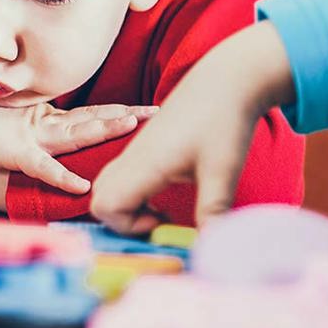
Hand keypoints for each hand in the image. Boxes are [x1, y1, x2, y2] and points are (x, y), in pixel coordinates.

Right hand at [0, 101, 154, 194]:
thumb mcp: (17, 131)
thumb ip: (38, 136)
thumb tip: (56, 140)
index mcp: (48, 120)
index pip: (91, 113)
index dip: (119, 111)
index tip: (148, 109)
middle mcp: (46, 124)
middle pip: (93, 117)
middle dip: (126, 115)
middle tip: (156, 112)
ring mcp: (32, 136)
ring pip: (75, 133)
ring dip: (103, 129)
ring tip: (129, 127)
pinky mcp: (16, 152)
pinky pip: (44, 167)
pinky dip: (63, 176)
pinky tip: (82, 186)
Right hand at [90, 22, 294, 232]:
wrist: (227, 79)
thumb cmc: (225, 122)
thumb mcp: (224, 170)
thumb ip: (213, 211)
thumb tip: (213, 248)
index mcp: (145, 164)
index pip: (105, 206)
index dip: (128, 226)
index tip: (165, 223)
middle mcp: (132, 158)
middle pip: (100, 198)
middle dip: (123, 220)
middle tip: (162, 222)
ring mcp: (136, 151)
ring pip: (109, 186)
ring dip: (130, 207)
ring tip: (165, 211)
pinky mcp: (145, 147)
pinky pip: (123, 176)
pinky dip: (136, 193)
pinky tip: (169, 192)